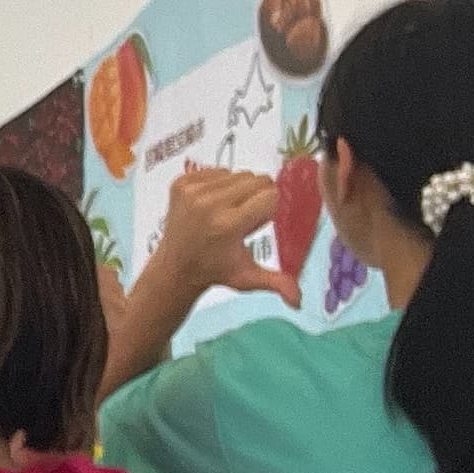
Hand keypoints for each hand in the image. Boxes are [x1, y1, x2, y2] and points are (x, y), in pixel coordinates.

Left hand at [154, 165, 299, 305]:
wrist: (175, 267)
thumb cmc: (217, 270)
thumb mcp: (248, 278)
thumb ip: (277, 283)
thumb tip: (299, 302)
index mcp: (228, 225)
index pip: (270, 196)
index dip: (268, 209)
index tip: (255, 224)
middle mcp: (209, 204)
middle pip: (256, 180)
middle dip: (257, 196)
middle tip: (241, 218)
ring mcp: (192, 191)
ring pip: (238, 173)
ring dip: (239, 190)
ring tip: (226, 212)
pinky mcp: (181, 183)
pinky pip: (217, 170)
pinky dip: (220, 184)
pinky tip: (211, 205)